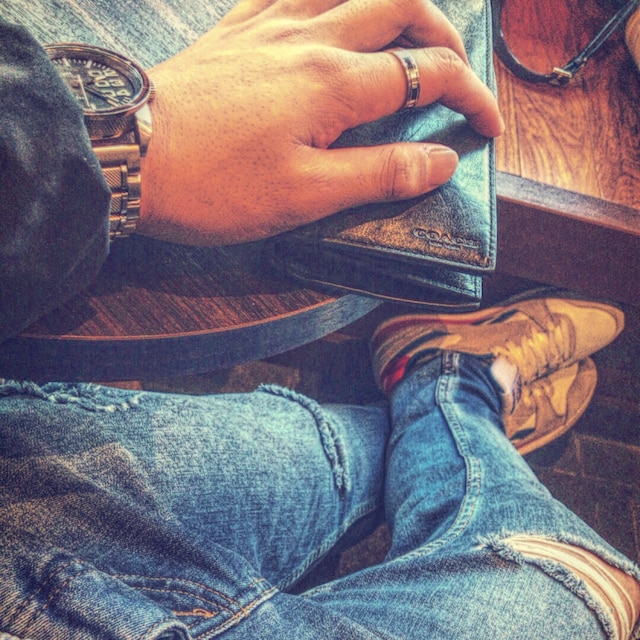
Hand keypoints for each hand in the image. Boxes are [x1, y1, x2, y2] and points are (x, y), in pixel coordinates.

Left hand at [139, 0, 503, 244]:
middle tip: (455, 74)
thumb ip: (378, 176)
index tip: (486, 127)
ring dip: (395, 2)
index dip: (468, 97)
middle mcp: (310, 38)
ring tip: (410, 33)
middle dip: (443, 37)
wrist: (126, 152)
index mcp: (333, 84)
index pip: (426, 75)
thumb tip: (440, 163)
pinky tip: (335, 6)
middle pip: (401, 8)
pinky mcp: (239, 27)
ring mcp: (271, 24)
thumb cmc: (213, 185)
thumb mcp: (304, 197)